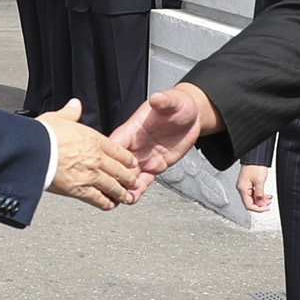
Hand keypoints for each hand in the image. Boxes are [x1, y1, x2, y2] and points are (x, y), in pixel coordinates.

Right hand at [41, 100, 138, 208]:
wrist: (32, 151)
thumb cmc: (43, 135)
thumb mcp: (59, 118)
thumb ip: (71, 113)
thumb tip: (75, 105)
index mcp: (93, 140)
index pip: (119, 151)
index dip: (128, 159)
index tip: (132, 163)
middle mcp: (96, 158)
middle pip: (120, 171)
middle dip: (128, 178)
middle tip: (132, 182)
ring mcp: (90, 175)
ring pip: (113, 186)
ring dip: (121, 192)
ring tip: (125, 196)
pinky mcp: (79, 190)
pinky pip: (98, 199)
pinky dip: (106, 203)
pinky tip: (109, 205)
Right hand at [110, 83, 221, 200]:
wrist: (192, 116)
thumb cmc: (179, 105)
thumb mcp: (172, 101)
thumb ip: (164, 102)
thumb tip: (157, 99)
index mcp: (133, 128)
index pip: (116, 143)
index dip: (111, 156)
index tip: (106, 168)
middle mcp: (135, 144)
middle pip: (118, 164)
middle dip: (113, 178)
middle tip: (111, 191)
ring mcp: (144, 156)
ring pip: (128, 175)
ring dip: (123, 188)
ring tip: (119, 200)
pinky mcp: (154, 166)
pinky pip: (142, 181)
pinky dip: (136, 190)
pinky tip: (131, 199)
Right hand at [237, 164, 272, 211]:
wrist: (255, 156)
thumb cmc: (255, 166)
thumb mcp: (260, 181)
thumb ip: (259, 194)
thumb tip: (260, 203)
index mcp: (242, 189)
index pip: (249, 205)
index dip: (258, 208)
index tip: (266, 208)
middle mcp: (241, 188)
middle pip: (250, 202)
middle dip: (260, 204)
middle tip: (268, 204)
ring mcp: (244, 185)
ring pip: (252, 197)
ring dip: (260, 199)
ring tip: (268, 199)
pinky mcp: (247, 182)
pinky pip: (252, 192)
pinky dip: (259, 194)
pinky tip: (265, 194)